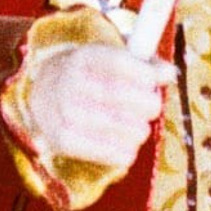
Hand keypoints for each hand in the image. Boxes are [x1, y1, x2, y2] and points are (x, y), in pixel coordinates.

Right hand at [17, 38, 170, 183]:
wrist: (41, 95)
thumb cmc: (90, 76)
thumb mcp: (111, 57)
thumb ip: (144, 63)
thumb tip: (169, 74)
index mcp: (84, 57)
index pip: (119, 63)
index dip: (145, 75)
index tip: (156, 81)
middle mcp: (69, 83)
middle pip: (121, 96)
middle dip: (148, 104)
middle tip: (151, 107)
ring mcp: (64, 113)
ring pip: (121, 128)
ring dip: (139, 131)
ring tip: (136, 127)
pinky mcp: (63, 141)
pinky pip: (109, 153)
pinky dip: (125, 152)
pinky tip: (125, 145)